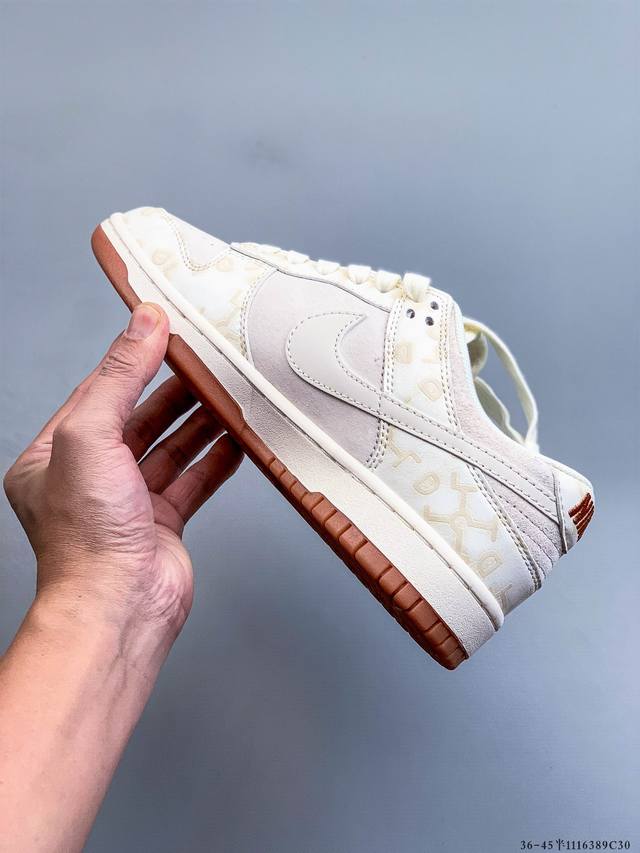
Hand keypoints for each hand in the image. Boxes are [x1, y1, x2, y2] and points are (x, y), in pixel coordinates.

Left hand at [3, 302, 242, 641]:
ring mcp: (126, 503)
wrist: (118, 607)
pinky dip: (215, 461)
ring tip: (229, 397)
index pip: (96, 394)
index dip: (131, 361)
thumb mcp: (90, 435)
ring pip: (169, 450)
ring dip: (199, 424)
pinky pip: (192, 482)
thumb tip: (144, 324)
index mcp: (51, 457)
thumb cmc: (88, 537)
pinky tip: (237, 442)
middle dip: (174, 393)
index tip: (165, 333)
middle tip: (207, 366)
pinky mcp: (161, 524)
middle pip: (138, 420)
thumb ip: (119, 377)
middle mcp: (87, 479)